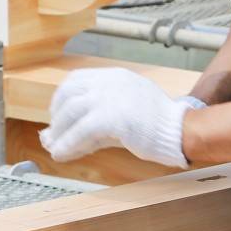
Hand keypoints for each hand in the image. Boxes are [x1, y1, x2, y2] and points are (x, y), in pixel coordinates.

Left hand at [40, 68, 192, 166]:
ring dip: (59, 132)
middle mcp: (109, 82)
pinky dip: (67, 144)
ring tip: (55, 147)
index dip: (61, 98)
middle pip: (69, 94)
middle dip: (57, 116)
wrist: (178, 130)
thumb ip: (94, 121)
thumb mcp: (122, 113)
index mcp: (114, 76)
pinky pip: (81, 131)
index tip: (56, 114)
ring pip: (71, 111)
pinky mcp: (112, 117)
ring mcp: (110, 97)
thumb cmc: (154, 125)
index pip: (76, 79)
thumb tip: (61, 136)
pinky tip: (61, 154)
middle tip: (53, 134)